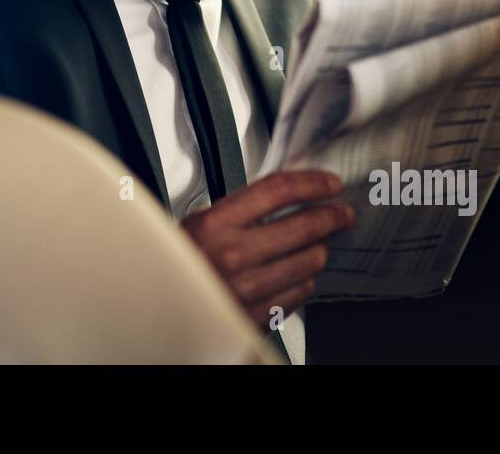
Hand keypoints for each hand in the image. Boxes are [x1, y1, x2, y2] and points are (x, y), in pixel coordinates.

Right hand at [180, 170, 355, 328]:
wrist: (158, 307)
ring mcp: (248, 288)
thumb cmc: (178, 264)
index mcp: (216, 224)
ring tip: (317, 244)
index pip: (278, 191)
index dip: (312, 184)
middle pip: (304, 226)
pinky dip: (304, 279)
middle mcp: (234, 255)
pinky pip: (300, 293)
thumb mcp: (199, 224)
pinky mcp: (258, 316)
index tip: (329, 184)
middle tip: (341, 213)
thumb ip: (240, 209)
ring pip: (310, 261)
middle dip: (332, 216)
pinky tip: (297, 273)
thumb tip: (287, 194)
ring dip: (319, 249)